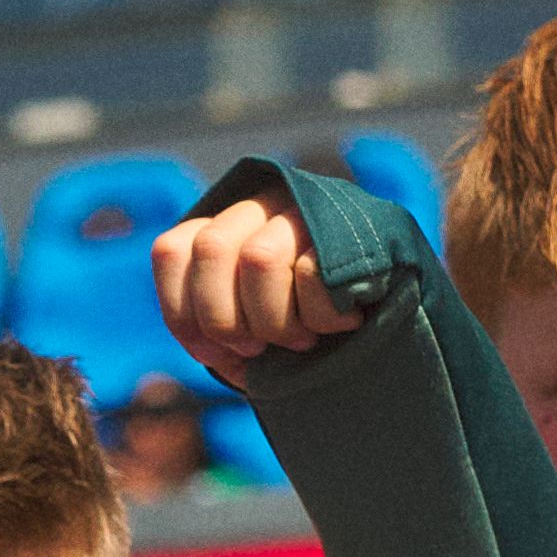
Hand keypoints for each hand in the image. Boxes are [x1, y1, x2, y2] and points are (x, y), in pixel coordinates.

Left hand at [158, 194, 361, 385]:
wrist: (384, 314)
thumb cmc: (304, 331)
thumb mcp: (251, 332)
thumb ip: (215, 329)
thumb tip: (208, 344)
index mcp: (222, 227)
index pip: (172, 251)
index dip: (182, 311)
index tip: (210, 351)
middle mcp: (258, 206)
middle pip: (212, 249)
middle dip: (224, 318)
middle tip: (254, 347)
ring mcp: (303, 209)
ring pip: (258, 257)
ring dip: (274, 320)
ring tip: (300, 340)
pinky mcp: (346, 226)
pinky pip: (311, 270)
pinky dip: (319, 316)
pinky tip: (340, 324)